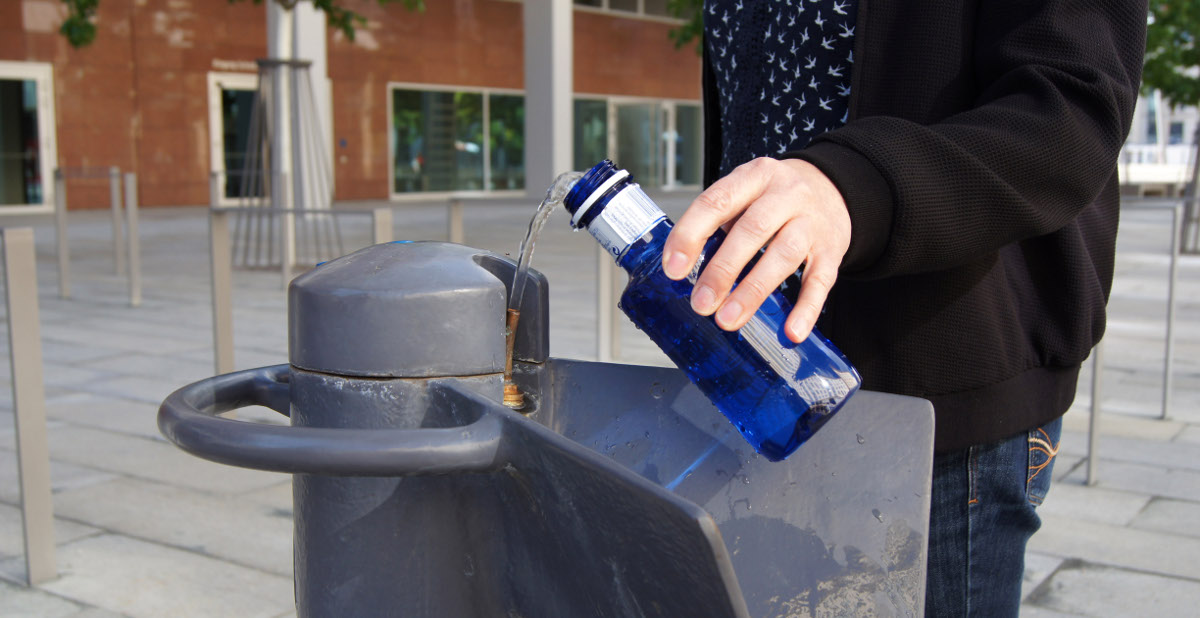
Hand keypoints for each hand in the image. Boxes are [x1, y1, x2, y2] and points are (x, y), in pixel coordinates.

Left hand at [662, 157, 850, 342]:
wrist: (834, 188)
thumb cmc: (776, 197)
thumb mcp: (746, 192)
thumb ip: (719, 222)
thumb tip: (684, 268)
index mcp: (754, 177)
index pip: (717, 202)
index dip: (691, 235)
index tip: (674, 268)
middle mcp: (786, 195)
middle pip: (753, 230)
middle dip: (722, 270)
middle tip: (701, 303)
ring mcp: (812, 222)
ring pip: (784, 255)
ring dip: (753, 291)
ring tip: (728, 319)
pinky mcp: (832, 250)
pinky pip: (821, 281)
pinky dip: (806, 308)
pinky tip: (791, 331)